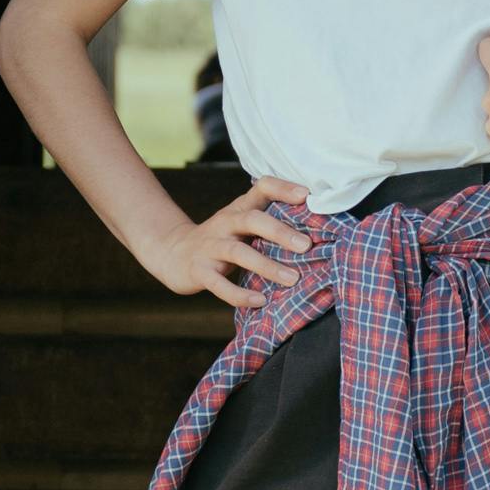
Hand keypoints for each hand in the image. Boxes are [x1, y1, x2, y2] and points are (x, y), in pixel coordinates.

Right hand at [139, 177, 315, 309]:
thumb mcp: (241, 223)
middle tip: (307, 245)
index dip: (283, 188)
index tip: (307, 195)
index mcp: (239, 209)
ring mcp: (210, 247)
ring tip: (292, 279)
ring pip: (239, 252)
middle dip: (280, 232)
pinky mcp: (199, 271)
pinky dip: (240, 294)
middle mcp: (225, 223)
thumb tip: (317, 229)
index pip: (261, 188)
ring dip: (267, 265)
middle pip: (252, 220)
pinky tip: (260, 301)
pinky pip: (220, 284)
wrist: (172, 252)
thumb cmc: (222, 238)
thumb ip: (270, 221)